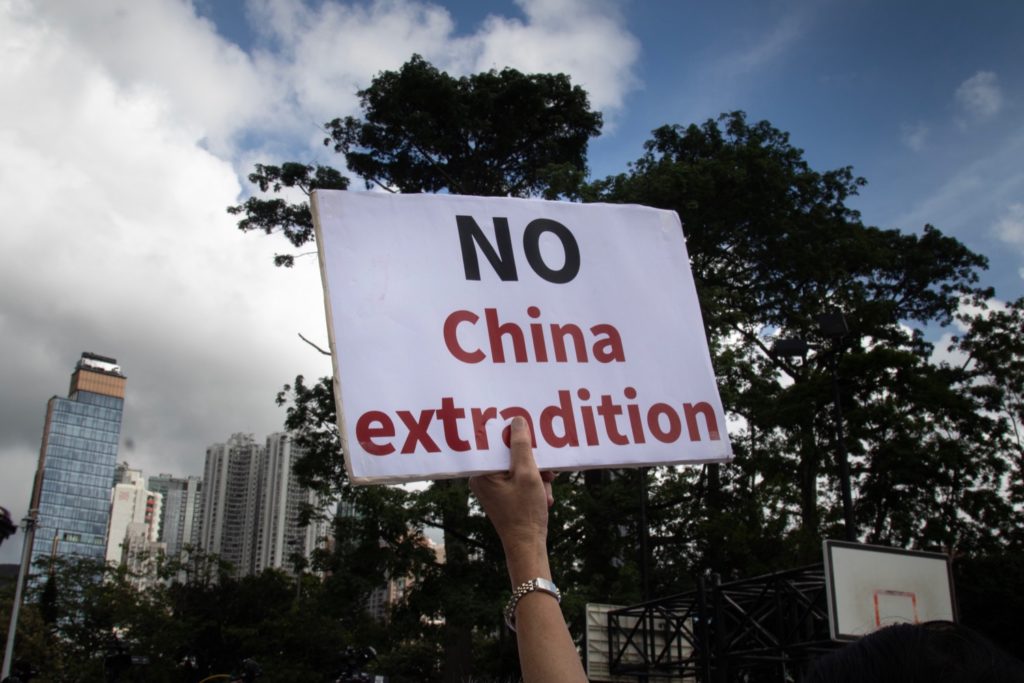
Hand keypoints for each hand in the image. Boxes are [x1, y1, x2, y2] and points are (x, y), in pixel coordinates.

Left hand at [469, 417, 555, 580]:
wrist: (528, 546)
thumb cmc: (525, 513)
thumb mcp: (527, 475)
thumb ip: (522, 446)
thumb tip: (517, 421)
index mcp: (482, 472)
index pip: (495, 442)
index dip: (515, 436)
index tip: (531, 434)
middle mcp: (484, 477)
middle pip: (510, 454)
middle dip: (533, 462)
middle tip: (547, 471)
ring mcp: (494, 487)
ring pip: (520, 467)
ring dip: (538, 475)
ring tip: (545, 490)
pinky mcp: (504, 494)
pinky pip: (521, 479)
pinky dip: (535, 485)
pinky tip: (544, 497)